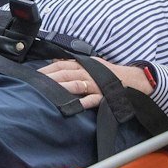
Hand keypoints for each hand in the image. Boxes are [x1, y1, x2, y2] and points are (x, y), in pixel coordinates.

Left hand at [37, 57, 152, 108]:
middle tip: (35, 84)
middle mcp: (87, 72)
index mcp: (83, 65)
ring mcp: (95, 84)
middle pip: (65, 74)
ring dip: (62, 88)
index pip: (61, 65)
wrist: (132, 80)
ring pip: (76, 84)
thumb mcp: (91, 63)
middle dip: (49, 79)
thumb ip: (73, 63)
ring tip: (48, 93)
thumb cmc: (108, 73)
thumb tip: (55, 61)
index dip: (47, 69)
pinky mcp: (103, 95)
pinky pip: (93, 99)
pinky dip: (84, 102)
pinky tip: (75, 106)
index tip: (35, 75)